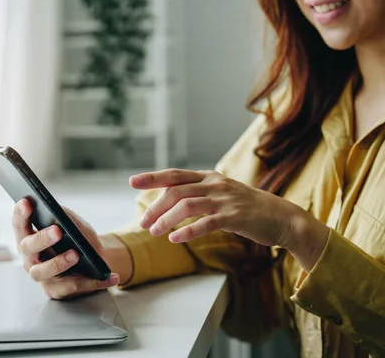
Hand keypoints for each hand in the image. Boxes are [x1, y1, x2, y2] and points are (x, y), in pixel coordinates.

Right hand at [12, 199, 119, 299]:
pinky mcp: (55, 291)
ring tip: (76, 254)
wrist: (96, 259)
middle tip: (56, 231)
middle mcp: (30, 258)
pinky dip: (91, 282)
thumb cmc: (79, 239)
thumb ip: (63, 216)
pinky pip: (70, 287)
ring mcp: (41, 276)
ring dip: (59, 263)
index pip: (20, 225)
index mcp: (29, 237)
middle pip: (27, 248)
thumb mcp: (74, 223)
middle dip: (41, 239)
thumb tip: (57, 211)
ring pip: (42, 271)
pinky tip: (108, 276)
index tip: (25, 202)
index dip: (20, 214)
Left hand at [130, 169, 315, 249]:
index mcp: (209, 177)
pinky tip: (175, 239)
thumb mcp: (221, 194)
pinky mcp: (235, 217)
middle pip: (176, 190)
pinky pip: (206, 223)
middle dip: (155, 206)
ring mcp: (225, 200)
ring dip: (166, 219)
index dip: (152, 177)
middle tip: (143, 222)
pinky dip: (187, 231)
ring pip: (187, 205)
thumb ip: (199, 193)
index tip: (132, 181)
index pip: (175, 174)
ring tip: (154, 232)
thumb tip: (170, 199)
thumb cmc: (247, 208)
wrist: (282, 218)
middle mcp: (215, 184)